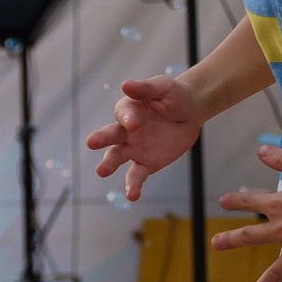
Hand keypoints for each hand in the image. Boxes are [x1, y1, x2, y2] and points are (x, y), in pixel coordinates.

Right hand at [85, 74, 205, 201]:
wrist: (190, 112)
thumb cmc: (173, 96)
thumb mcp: (164, 88)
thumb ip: (145, 88)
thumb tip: (125, 85)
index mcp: (128, 109)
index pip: (123, 113)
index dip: (128, 118)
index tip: (134, 123)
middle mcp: (125, 130)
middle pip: (110, 135)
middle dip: (101, 138)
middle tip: (91, 142)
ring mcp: (134, 148)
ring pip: (117, 157)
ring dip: (109, 164)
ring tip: (101, 171)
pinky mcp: (146, 163)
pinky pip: (136, 176)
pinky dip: (133, 186)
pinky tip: (132, 196)